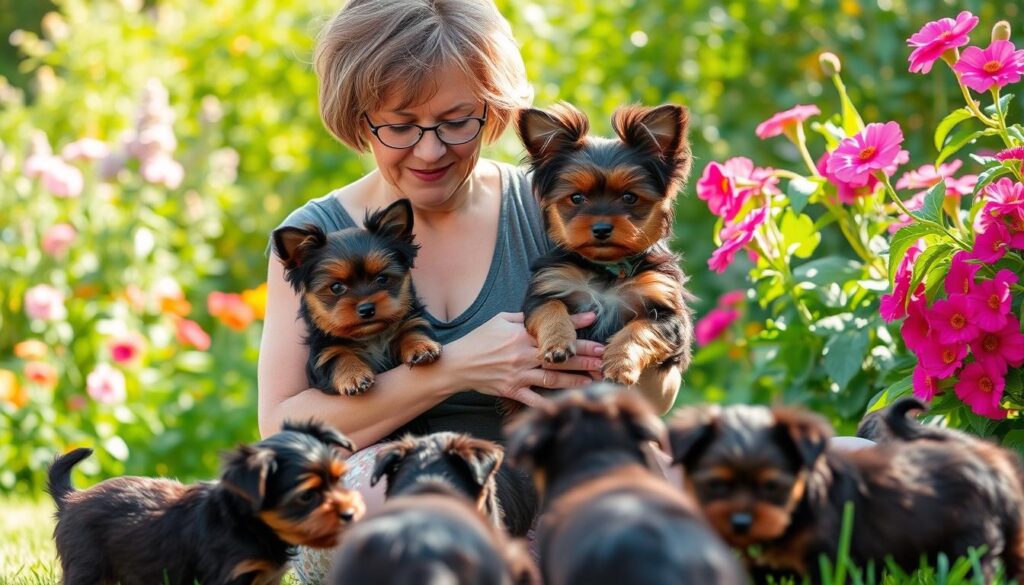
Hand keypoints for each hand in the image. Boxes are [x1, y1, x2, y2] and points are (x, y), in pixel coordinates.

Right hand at [445, 311, 602, 407]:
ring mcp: (518, 374)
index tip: (595, 325)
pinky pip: (534, 399)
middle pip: (559, 356)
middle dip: (585, 356)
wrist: (458, 364)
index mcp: (521, 336)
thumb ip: (521, 317)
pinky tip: (567, 404)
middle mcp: (523, 355)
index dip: (575, 327)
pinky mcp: (512, 390)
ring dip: (576, 377)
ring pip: (553, 377)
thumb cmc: (478, 339)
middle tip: (604, 356)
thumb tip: (540, 314)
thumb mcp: (499, 320)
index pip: (553, 331)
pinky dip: (549, 403)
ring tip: (596, 377)